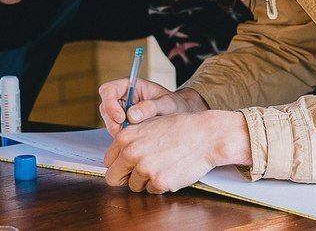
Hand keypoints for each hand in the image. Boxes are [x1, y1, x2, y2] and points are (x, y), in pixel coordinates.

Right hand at [98, 78, 206, 136]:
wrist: (181, 114)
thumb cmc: (175, 105)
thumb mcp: (166, 104)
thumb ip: (150, 107)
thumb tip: (131, 115)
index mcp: (130, 85)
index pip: (108, 90)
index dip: (110, 104)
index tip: (121, 118)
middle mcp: (123, 97)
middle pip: (105, 107)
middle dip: (113, 122)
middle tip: (125, 132)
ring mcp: (122, 111)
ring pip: (109, 121)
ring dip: (118, 130)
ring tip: (136, 135)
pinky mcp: (124, 124)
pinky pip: (116, 131)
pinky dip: (123, 137)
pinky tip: (137, 139)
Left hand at [103, 110, 250, 193]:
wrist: (206, 135)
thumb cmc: (181, 128)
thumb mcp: (150, 124)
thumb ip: (132, 139)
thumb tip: (119, 156)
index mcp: (125, 137)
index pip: (109, 161)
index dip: (120, 164)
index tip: (131, 164)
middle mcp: (131, 153)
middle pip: (113, 178)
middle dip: (126, 177)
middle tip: (143, 171)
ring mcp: (144, 168)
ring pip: (134, 186)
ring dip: (147, 180)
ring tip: (164, 165)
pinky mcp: (159, 181)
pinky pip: (152, 191)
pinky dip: (162, 184)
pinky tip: (173, 170)